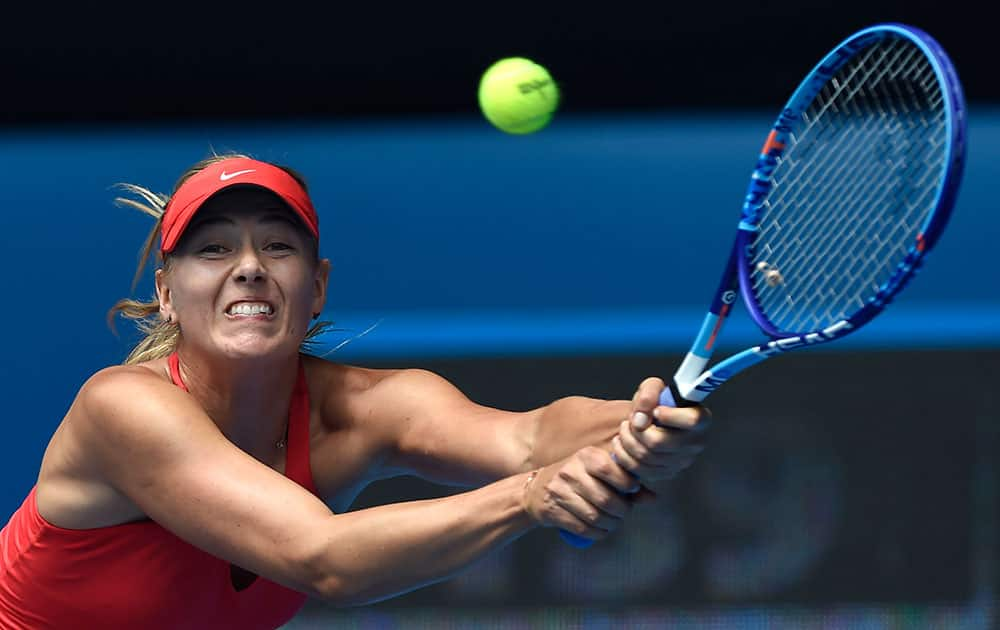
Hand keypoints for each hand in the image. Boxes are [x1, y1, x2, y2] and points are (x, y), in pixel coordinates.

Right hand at [523, 446, 640, 542]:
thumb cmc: (578, 478)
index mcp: (586, 456)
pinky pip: (582, 529)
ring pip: (595, 517)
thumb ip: (627, 482)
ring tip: (612, 522)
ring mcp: (560, 491)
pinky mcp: (553, 511)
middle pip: (606, 499)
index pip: (609, 469)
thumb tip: (653, 498)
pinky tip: (601, 530)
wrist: (537, 489)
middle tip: (623, 513)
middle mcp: (571, 471)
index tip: (631, 491)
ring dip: (610, 525)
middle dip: (621, 511)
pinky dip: (597, 534)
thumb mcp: (599, 472)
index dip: (626, 484)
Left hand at [610, 377, 709, 481]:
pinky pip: (639, 469)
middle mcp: (695, 443)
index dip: (669, 416)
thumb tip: (642, 417)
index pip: (692, 420)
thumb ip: (649, 393)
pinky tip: (622, 442)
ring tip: (625, 428)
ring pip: (646, 456)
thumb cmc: (656, 404)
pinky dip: (623, 454)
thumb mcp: (653, 388)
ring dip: (627, 440)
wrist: (649, 421)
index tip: (656, 411)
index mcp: (700, 419)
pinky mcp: (666, 473)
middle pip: (659, 442)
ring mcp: (681, 461)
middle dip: (636, 429)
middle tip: (631, 420)